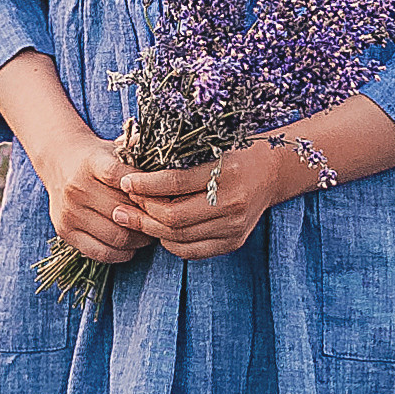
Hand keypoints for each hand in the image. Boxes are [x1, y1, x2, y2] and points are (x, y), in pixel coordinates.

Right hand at [36, 129, 153, 266]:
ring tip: (149, 233)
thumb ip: (141, 155)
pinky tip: (130, 245)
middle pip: (123, 212)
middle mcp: (77, 188)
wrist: (59, 159)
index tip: (163, 195)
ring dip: (139, 239)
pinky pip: (100, 252)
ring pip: (115, 236)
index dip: (147, 190)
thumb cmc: (98, 157)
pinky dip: (121, 253)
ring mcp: (69, 212)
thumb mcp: (116, 148)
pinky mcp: (65, 231)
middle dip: (148, 219)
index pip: (123, 178)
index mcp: (92, 162)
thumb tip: (171, 162)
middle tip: (163, 221)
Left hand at [121, 140, 289, 259]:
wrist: (272, 171)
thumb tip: (129, 153)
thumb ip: (175, 151)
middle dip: (142, 212)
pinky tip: (158, 230)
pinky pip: (192, 251)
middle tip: (122, 206)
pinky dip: (169, 242)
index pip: (174, 182)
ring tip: (133, 219)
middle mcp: (233, 202)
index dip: (144, 185)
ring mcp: (234, 226)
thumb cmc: (234, 151)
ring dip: (151, 229)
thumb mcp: (210, 143)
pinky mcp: (233, 241)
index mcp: (226, 171)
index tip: (125, 181)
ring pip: (180, 237)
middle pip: (174, 217)